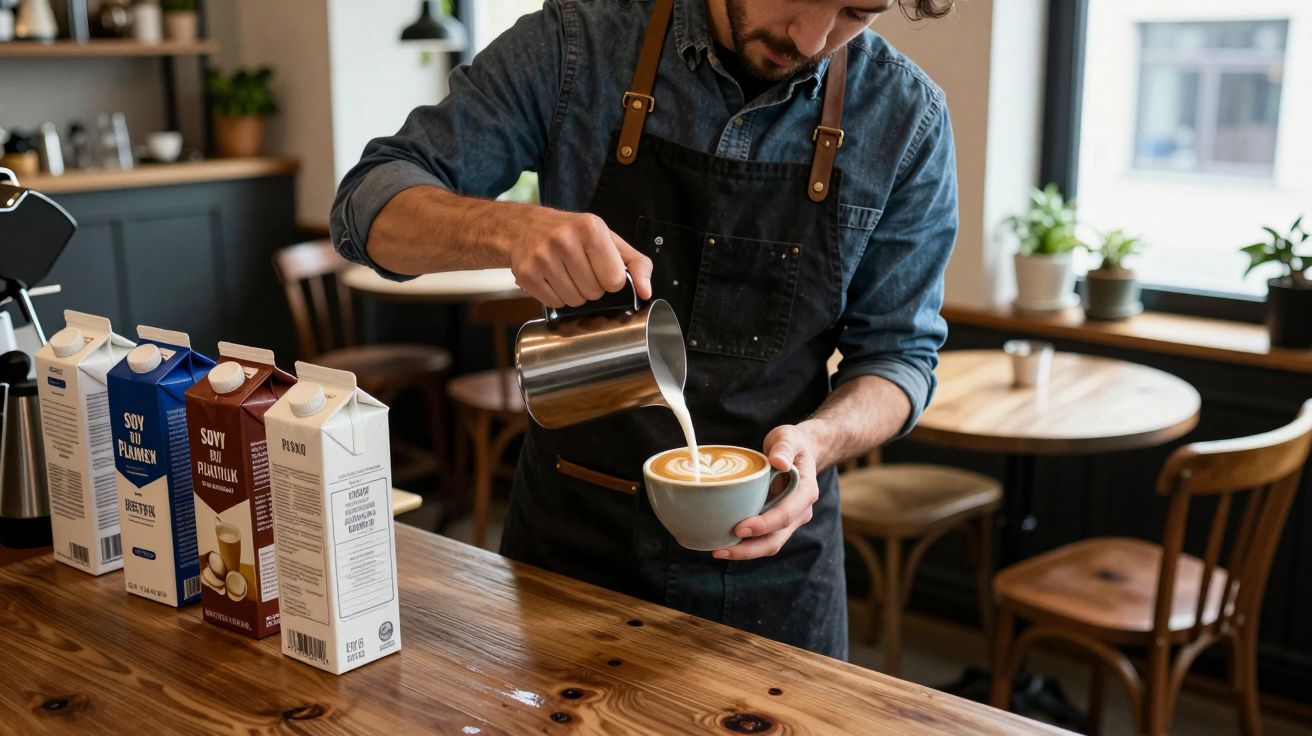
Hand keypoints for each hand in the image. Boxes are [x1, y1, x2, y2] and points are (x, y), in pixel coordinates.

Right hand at [506, 208, 652, 307]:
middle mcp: (564, 240)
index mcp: (591, 228)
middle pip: (595, 292)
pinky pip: (554, 303)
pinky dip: (557, 296)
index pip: (615, 279)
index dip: (611, 280)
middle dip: (592, 287)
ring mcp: (542, 257)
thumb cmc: (573, 234)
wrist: (524, 227)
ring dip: (575, 294)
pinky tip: (552, 278)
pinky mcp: (527, 273)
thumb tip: (646, 292)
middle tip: (581, 269)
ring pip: (575, 301)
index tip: (602, 269)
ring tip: (567, 273)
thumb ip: (637, 263)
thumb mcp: (609, 239)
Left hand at [712, 425, 820, 560]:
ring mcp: (790, 519)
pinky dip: (745, 545)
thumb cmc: (792, 443)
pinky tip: (724, 543)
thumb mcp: (788, 437)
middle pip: (776, 539)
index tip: (740, 528)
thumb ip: (784, 447)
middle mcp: (800, 511)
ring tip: (718, 551)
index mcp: (806, 492)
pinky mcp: (777, 522)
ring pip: (769, 544)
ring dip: (745, 551)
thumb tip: (779, 462)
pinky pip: (762, 539)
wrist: (799, 452)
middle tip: (721, 549)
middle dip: (750, 548)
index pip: (786, 515)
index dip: (763, 525)